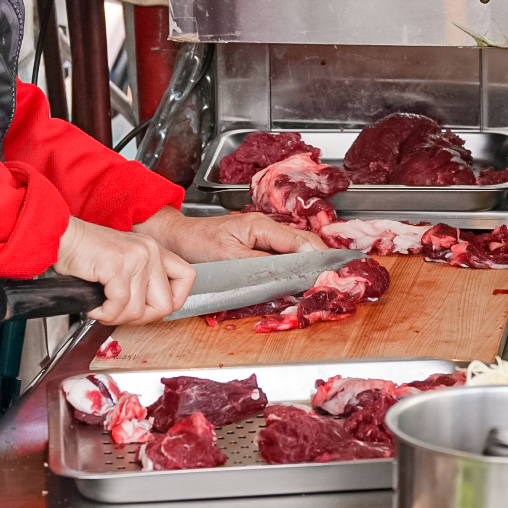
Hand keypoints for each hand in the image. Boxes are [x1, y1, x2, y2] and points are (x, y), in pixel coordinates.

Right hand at [53, 217, 195, 324]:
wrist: (61, 238)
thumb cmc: (86, 253)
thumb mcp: (124, 262)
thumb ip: (142, 281)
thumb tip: (150, 310)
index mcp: (155, 250)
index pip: (187, 278)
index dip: (173, 301)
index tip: (151, 308)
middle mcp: (150, 252)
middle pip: (165, 305)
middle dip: (140, 318)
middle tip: (120, 313)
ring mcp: (136, 259)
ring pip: (137, 311)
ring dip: (115, 317)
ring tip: (102, 306)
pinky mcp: (117, 267)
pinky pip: (118, 306)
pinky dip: (103, 313)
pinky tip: (94, 306)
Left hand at [132, 206, 327, 263]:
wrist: (176, 239)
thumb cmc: (197, 244)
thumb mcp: (229, 258)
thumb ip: (260, 265)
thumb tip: (287, 274)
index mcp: (261, 226)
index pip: (299, 241)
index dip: (317, 257)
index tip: (329, 274)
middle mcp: (266, 228)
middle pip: (303, 243)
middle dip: (318, 260)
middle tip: (331, 280)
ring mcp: (263, 236)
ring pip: (295, 249)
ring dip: (307, 264)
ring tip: (320, 280)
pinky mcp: (257, 246)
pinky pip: (282, 255)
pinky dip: (293, 267)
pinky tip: (299, 279)